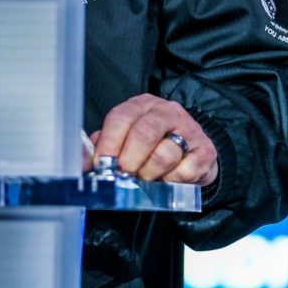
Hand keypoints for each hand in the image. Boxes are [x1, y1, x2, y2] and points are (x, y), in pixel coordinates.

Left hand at [90, 93, 218, 185]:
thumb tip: (82, 163)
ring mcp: (189, 129)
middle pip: (143, 133)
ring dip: (150, 174)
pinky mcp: (205, 151)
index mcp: (142, 105)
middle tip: (124, 175)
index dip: (108, 143)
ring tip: (146, 178)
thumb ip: (103, 147)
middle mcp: (166, 112)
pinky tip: (169, 178)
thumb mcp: (126, 140)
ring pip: (164, 155)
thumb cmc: (153, 147)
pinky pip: (185, 171)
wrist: (193, 153)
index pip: (121, 117)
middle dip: (129, 160)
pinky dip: (172, 181)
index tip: (101, 164)